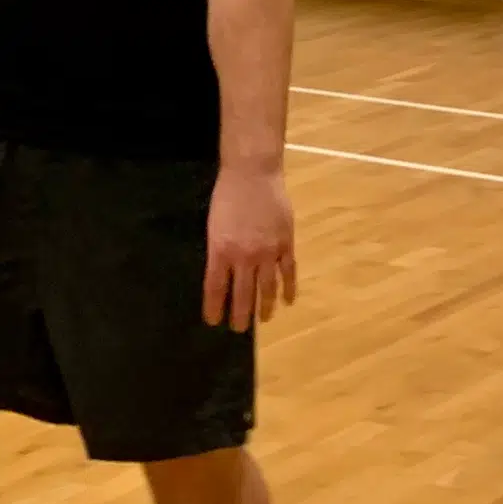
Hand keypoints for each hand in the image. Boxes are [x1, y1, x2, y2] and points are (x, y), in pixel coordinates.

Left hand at [203, 163, 296, 331]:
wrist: (252, 173)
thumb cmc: (227, 195)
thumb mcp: (213, 224)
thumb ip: (219, 250)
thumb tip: (222, 274)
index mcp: (221, 250)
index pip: (216, 288)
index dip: (214, 307)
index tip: (214, 321)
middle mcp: (244, 256)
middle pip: (242, 295)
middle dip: (240, 315)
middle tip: (238, 330)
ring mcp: (268, 252)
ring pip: (267, 288)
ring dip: (265, 307)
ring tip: (263, 320)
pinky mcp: (285, 244)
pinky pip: (288, 273)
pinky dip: (288, 289)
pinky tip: (288, 301)